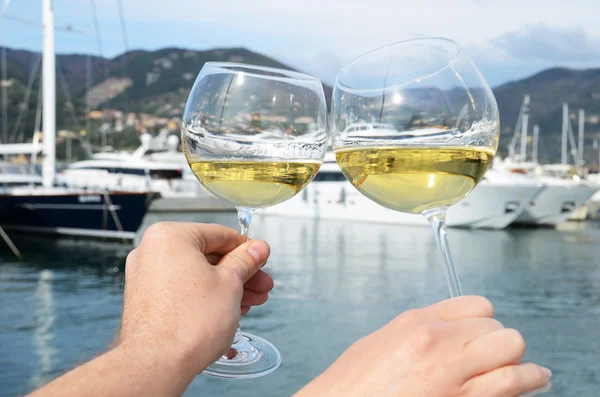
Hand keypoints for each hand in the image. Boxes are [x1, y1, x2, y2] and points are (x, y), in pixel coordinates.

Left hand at [117, 222, 272, 377]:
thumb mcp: (230, 283)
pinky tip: (227, 310)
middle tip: (261, 284)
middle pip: (208, 256)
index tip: (261, 257)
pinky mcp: (145, 300)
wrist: (157, 363)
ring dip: (226, 287)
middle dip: (239, 273)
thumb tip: (258, 248)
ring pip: (196, 275)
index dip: (246, 248)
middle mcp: (152, 251)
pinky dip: (205, 296)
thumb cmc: (188, 322)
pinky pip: (182, 290)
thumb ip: (245, 261)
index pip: (219, 234)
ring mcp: (145, 276)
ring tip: (250, 302)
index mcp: (170, 236)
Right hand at [296, 296, 550, 396]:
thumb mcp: (381, 344)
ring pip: (510, 350)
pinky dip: (528, 381)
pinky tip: (533, 381)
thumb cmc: (352, 386)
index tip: (486, 334)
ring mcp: (450, 374)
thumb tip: (450, 332)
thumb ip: (418, 332)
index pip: (476, 306)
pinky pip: (510, 385)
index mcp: (416, 324)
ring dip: (521, 363)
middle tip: (497, 359)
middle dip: (501, 344)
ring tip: (531, 372)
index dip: (486, 323)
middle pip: (497, 328)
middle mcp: (436, 343)